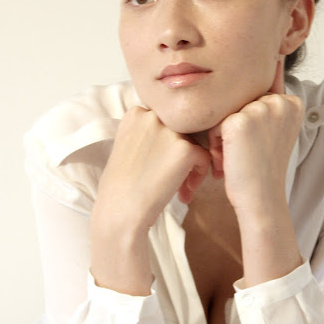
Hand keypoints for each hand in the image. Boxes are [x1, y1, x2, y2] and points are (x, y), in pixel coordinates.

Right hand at [95, 106, 210, 230]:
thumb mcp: (127, 147)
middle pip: (181, 131)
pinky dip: (199, 175)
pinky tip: (185, 192)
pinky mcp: (185, 149)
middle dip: (179, 155)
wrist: (119, 209)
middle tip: (172, 180)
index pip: (165, 123)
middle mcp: (152, 116)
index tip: (160, 166)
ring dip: (190, 167)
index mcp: (136, 114)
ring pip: (194, 144)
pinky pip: (204, 157)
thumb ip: (148, 135)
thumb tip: (172, 138)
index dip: (166, 146)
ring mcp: (170, 131)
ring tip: (180, 191)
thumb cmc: (120, 186)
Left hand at [207, 61, 303, 218]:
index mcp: (292, 102)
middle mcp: (279, 102)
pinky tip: (229, 159)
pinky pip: (213, 124)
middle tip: (247, 154)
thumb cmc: (264, 169)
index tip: (260, 145)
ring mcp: (260, 109)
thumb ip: (271, 102)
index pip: (257, 96)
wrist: (261, 199)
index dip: (251, 122)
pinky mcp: (239, 120)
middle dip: (235, 127)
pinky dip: (215, 143)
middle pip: (239, 101)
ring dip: (223, 135)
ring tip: (237, 157)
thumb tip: (273, 64)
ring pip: (225, 111)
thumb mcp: (275, 132)